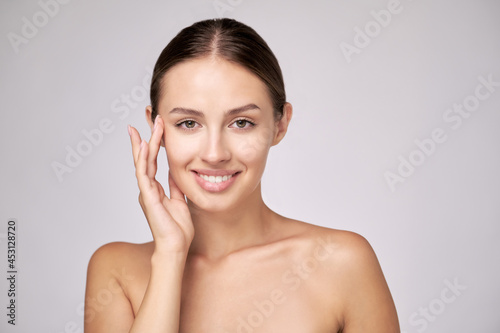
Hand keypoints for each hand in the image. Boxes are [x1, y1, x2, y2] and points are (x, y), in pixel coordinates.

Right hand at [128, 116, 193, 254]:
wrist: (176, 247)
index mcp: (155, 189)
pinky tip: (143, 146)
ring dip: (144, 143)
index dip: (154, 144)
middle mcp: (148, 188)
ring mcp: (147, 192)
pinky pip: (144, 175)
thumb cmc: (178, 229)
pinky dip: (143, 160)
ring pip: (142, 163)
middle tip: (149, 118)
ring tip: (144, 126)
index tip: (156, 127)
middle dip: (146, 137)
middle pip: (145, 158)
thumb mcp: (180, 201)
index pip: (153, 161)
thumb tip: (176, 171)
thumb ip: (175, 186)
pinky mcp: (148, 197)